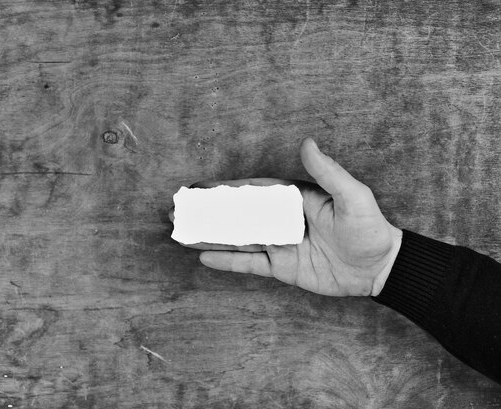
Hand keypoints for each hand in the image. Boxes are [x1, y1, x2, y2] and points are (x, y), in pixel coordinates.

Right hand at [169, 138, 401, 296]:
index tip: (199, 187)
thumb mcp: (352, 197)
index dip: (225, 189)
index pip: (252, 192)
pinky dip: (227, 261)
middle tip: (178, 209)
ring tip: (182, 231)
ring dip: (210, 235)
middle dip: (208, 212)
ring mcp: (279, 245)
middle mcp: (281, 220)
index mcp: (293, 199)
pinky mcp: (282, 268)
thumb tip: (307, 143)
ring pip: (238, 239)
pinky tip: (204, 255)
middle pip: (238, 215)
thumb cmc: (369, 229)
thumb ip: (327, 173)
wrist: (379, 269)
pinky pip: (249, 265)